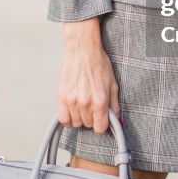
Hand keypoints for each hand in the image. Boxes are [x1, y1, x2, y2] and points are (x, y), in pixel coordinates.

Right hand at [57, 18, 120, 134]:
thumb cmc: (98, 63)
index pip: (100, 128)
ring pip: (75, 123)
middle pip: (87, 125)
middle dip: (91, 118)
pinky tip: (72, 110)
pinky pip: (63, 119)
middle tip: (92, 107)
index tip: (101, 120)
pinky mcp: (62, 97)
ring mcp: (72, 101)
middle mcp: (86, 103)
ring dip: (79, 117)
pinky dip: (67, 118)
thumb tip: (115, 118)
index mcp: (100, 101)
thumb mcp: (113, 84)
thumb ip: (114, 104)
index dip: (101, 125)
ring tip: (82, 105)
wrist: (83, 50)